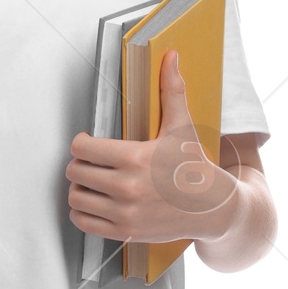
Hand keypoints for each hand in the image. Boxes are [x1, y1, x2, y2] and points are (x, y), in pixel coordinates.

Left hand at [67, 50, 239, 244]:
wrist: (213, 208)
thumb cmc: (194, 166)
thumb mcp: (182, 128)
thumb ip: (171, 91)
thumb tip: (170, 56)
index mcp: (135, 157)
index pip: (81, 148)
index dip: (81, 143)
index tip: (88, 143)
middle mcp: (126, 187)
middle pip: (74, 172)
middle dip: (79, 165)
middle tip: (90, 163)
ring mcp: (124, 212)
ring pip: (76, 198)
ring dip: (79, 189)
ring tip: (91, 182)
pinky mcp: (124, 232)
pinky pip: (83, 222)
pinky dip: (81, 213)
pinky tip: (93, 203)